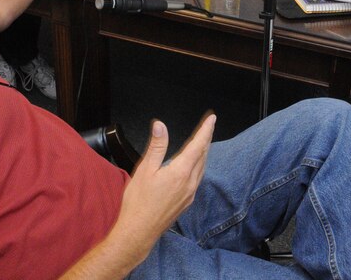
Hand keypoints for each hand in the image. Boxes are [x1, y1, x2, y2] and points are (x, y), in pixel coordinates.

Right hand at [115, 114, 216, 253]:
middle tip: (209, 125)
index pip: (198, 146)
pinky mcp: (186, 202)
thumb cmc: (138, 202)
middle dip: (206, 139)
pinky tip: (194, 165)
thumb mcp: (145, 170)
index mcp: (180, 172)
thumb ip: (156, 146)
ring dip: (204, 152)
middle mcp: (189, 183)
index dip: (205, 130)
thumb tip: (160, 125)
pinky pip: (197, 178)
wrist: (138, 232)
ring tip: (204, 142)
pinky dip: (199, 165)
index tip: (212, 119)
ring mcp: (189, 194)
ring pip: (202, 168)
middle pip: (203, 156)